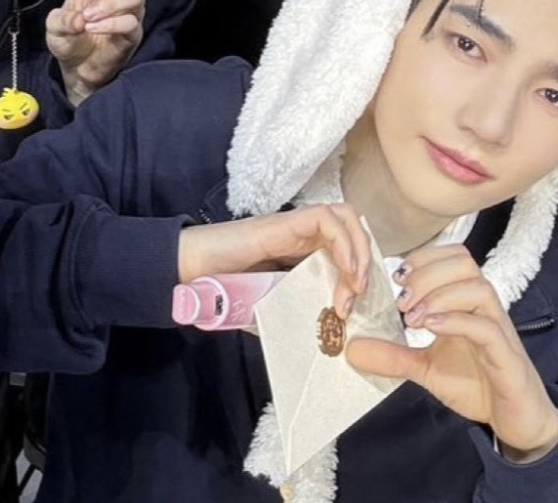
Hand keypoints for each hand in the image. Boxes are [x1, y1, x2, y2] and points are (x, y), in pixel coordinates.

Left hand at [47, 0, 165, 100]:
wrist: (79, 72)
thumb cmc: (69, 42)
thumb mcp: (54, 28)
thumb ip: (63, 21)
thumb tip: (83, 19)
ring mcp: (128, 8)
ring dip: (111, 4)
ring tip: (90, 19)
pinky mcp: (133, 29)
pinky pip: (130, 20)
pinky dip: (111, 24)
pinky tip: (97, 30)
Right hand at [177, 201, 370, 317]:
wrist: (192, 271)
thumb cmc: (223, 289)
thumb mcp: (268, 307)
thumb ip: (290, 313)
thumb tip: (317, 339)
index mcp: (301, 254)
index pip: (347, 250)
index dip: (358, 276)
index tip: (350, 309)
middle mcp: (302, 236)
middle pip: (353, 231)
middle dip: (365, 264)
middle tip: (354, 299)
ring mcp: (294, 226)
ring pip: (346, 218)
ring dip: (359, 250)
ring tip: (353, 284)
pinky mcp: (285, 221)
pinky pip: (327, 218)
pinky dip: (344, 242)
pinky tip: (342, 271)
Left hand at [345, 245, 557, 459]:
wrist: (516, 419)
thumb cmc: (479, 385)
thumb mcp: (427, 368)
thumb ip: (394, 356)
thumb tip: (353, 349)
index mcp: (469, 303)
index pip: (454, 257)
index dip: (424, 257)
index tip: (396, 276)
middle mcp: (486, 309)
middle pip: (464, 263)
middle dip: (427, 273)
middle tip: (401, 301)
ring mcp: (499, 330)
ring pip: (478, 288)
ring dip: (439, 295)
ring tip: (413, 317)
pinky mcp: (506, 356)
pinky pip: (486, 327)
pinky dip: (456, 321)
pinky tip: (431, 328)